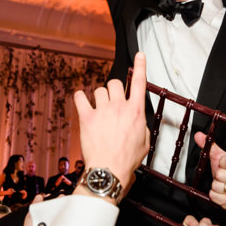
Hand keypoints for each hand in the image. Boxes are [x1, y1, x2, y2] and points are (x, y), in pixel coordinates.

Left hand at [73, 52, 149, 193]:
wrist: (109, 170)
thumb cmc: (127, 160)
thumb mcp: (145, 141)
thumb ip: (141, 125)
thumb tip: (136, 119)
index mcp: (136, 112)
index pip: (139, 83)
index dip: (141, 66)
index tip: (139, 55)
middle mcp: (119, 107)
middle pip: (115, 83)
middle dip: (114, 89)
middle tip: (112, 101)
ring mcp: (102, 111)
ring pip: (99, 90)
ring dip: (99, 97)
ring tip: (99, 109)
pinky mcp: (87, 118)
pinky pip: (80, 98)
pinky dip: (80, 97)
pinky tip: (82, 102)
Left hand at [194, 131, 225, 209]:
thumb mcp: (222, 157)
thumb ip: (211, 146)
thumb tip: (198, 135)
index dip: (222, 163)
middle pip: (220, 174)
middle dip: (218, 176)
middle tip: (225, 177)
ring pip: (217, 186)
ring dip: (216, 186)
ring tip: (224, 184)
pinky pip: (215, 196)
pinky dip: (214, 195)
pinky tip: (221, 192)